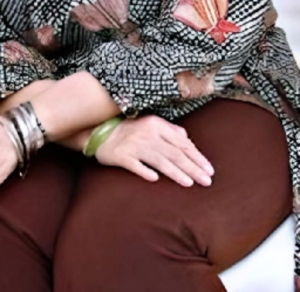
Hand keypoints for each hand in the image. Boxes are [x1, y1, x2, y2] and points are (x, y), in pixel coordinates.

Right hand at [94, 115, 213, 186]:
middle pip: (174, 154)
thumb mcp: (149, 123)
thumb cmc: (126, 129)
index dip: (197, 157)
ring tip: (190, 183)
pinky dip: (146, 172)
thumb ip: (169, 130)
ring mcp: (133, 146)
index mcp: (156, 124)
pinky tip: (156, 180)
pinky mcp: (121, 156)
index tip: (209, 170)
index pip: (182, 143)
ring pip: (160, 161)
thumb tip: (186, 138)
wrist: (96, 131)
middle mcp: (147, 134)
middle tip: (207, 181)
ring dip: (176, 173)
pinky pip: (136, 166)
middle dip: (193, 168)